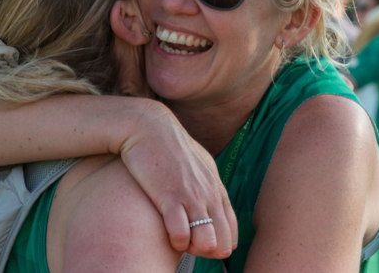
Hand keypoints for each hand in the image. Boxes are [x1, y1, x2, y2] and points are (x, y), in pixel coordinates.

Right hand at [118, 111, 238, 258]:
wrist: (147, 126)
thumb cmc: (169, 148)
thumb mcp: (198, 165)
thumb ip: (208, 185)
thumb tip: (211, 203)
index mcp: (216, 190)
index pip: (231, 232)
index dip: (220, 246)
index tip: (205, 248)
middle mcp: (208, 196)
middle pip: (222, 241)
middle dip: (210, 252)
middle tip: (192, 249)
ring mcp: (190, 196)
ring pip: (205, 241)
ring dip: (195, 249)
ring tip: (182, 243)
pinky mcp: (169, 196)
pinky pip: (180, 233)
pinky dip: (177, 241)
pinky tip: (169, 237)